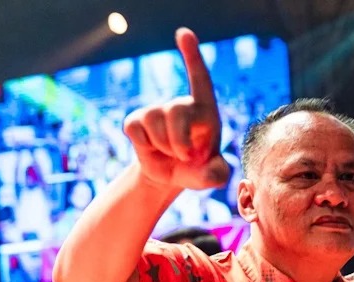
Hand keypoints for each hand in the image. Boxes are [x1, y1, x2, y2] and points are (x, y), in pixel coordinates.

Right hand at [123, 27, 229, 189]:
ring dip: (163, 146)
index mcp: (205, 112)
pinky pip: (135, 129)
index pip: (200, 79)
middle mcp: (181, 105)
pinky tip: (152, 148)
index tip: (184, 34)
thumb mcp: (213, 175)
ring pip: (154, 122)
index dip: (192, 56)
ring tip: (171, 153)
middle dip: (179, 141)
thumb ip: (218, 175)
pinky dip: (144, 145)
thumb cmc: (198, 170)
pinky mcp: (136, 120)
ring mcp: (157, 110)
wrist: (172, 176)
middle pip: (175, 110)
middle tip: (186, 157)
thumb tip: (213, 174)